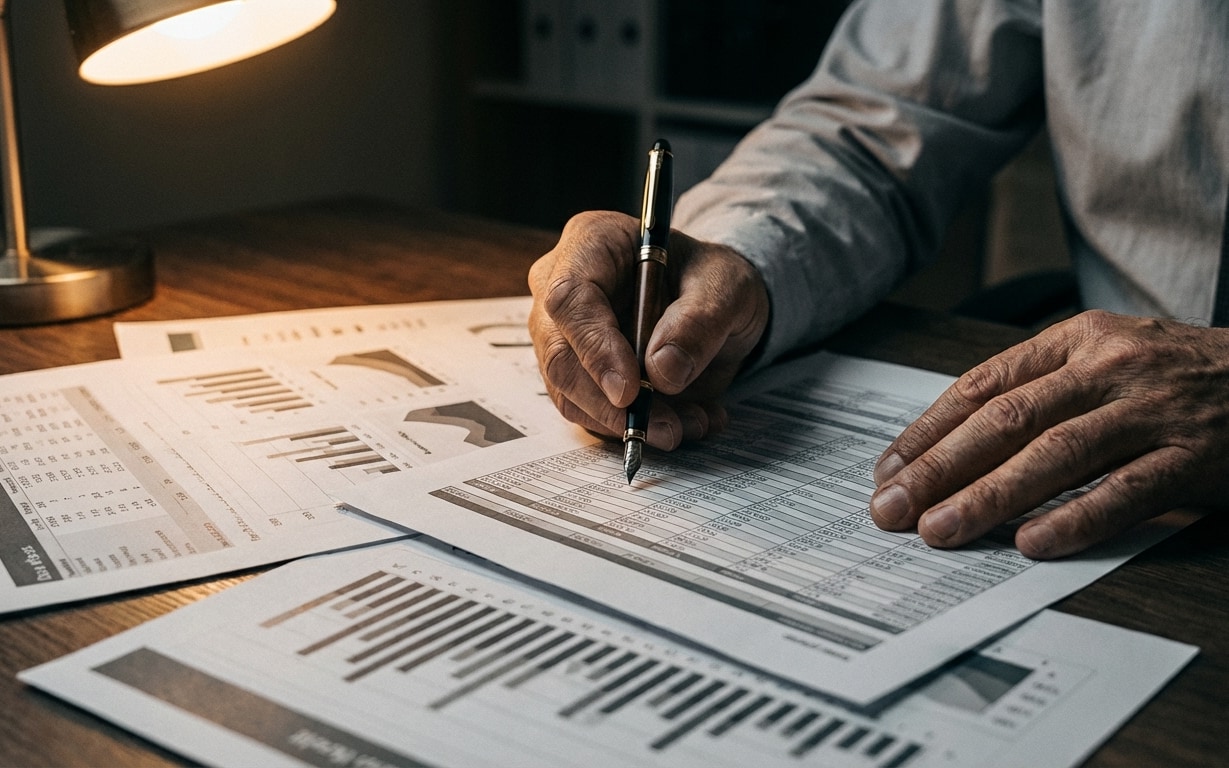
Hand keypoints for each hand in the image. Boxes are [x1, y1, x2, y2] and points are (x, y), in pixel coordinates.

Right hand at [528, 210, 769, 448]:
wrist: (716, 305)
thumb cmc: (712, 280)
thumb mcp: (727, 287)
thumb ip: (699, 320)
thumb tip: (662, 371)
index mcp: (592, 243)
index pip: (569, 298)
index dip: (594, 348)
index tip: (630, 390)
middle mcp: (563, 288)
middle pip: (559, 354)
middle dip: (609, 402)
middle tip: (665, 427)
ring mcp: (563, 335)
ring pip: (570, 393)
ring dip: (626, 422)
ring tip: (689, 423)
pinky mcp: (577, 374)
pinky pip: (590, 413)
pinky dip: (634, 427)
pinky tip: (683, 421)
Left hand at [869, 310, 1228, 558]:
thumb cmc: (1177, 375)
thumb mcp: (1107, 358)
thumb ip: (1040, 391)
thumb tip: (951, 448)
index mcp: (1078, 339)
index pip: (983, 384)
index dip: (929, 430)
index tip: (888, 469)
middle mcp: (1110, 367)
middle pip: (1006, 420)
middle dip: (939, 469)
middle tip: (892, 509)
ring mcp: (1154, 411)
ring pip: (1056, 455)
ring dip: (989, 497)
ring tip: (940, 531)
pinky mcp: (1195, 458)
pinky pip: (1126, 492)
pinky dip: (1076, 518)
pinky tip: (1032, 543)